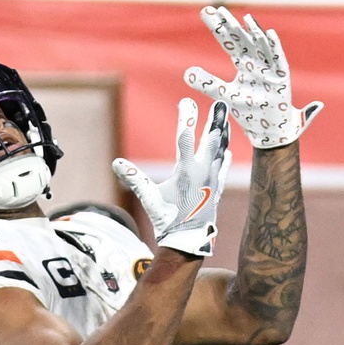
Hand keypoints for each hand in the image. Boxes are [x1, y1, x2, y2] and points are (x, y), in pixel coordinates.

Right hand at [113, 97, 229, 258]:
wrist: (188, 243)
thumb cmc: (167, 220)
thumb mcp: (149, 199)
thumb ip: (135, 178)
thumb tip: (116, 163)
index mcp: (186, 172)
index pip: (185, 137)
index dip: (186, 117)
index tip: (187, 101)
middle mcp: (203, 173)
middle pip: (210, 140)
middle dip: (214, 120)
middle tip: (220, 102)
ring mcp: (212, 182)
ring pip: (220, 152)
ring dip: (222, 135)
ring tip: (226, 119)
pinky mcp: (215, 191)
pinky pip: (222, 170)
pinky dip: (225, 158)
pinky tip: (227, 150)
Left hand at [184, 5, 320, 149]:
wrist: (269, 132)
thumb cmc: (250, 112)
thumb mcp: (224, 96)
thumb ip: (208, 83)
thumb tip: (187, 72)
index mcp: (243, 64)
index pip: (228, 41)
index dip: (218, 27)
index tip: (205, 12)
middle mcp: (257, 62)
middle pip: (243, 39)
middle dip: (232, 25)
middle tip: (219, 10)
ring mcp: (270, 69)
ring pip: (261, 46)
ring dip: (254, 33)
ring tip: (245, 18)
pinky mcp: (281, 78)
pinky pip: (278, 60)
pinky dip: (274, 47)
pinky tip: (268, 33)